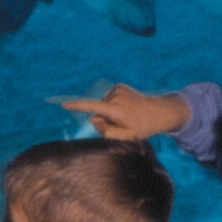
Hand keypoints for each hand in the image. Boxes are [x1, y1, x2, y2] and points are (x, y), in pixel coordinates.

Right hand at [62, 83, 190, 139]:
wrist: (157, 112)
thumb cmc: (141, 127)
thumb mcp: (125, 136)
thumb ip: (106, 132)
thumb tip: (92, 119)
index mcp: (117, 110)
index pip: (93, 107)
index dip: (77, 106)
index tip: (65, 105)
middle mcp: (116, 97)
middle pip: (98, 112)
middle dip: (104, 119)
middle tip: (122, 124)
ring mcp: (118, 89)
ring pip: (103, 105)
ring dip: (109, 112)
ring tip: (125, 115)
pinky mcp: (119, 85)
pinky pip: (108, 98)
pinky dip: (112, 104)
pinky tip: (124, 107)